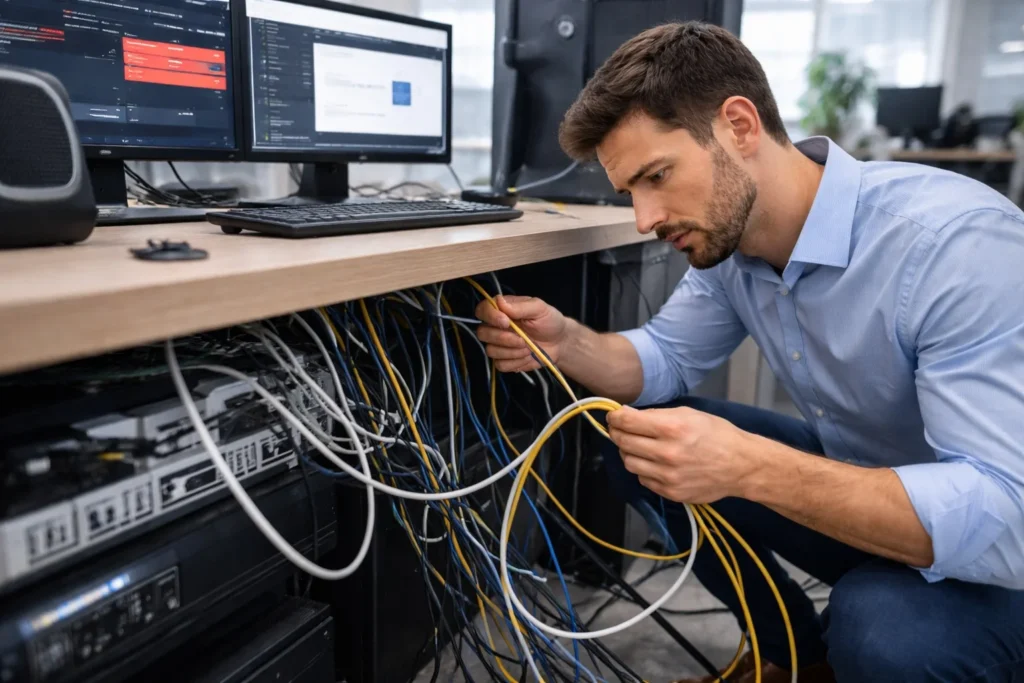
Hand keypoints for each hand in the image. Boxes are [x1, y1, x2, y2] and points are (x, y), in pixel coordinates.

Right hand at [475, 295, 569, 372]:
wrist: (559, 342)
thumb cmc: (549, 321)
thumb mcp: (539, 309)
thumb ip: (520, 306)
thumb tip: (500, 302)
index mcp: (502, 310)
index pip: (482, 310)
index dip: (490, 316)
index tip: (506, 322)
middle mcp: (496, 327)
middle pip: (482, 333)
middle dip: (503, 338)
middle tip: (523, 339)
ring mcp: (498, 345)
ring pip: (490, 350)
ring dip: (512, 351)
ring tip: (528, 347)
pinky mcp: (504, 360)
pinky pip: (500, 364)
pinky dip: (515, 362)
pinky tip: (526, 356)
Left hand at [606, 405, 759, 503]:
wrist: (741, 466)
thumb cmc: (717, 435)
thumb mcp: (689, 414)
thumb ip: (656, 415)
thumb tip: (627, 415)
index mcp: (672, 428)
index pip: (627, 422)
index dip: (615, 418)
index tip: (613, 417)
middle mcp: (667, 453)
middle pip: (623, 443)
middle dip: (617, 434)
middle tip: (620, 430)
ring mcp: (667, 476)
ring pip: (629, 463)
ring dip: (629, 452)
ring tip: (638, 446)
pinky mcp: (670, 493)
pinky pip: (643, 479)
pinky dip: (644, 470)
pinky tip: (654, 463)